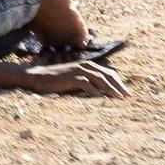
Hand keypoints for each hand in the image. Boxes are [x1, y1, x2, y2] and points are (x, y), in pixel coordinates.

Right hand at [0, 59, 129, 98]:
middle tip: (127, 97)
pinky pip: (87, 84)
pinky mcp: (70, 77)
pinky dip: (95, 92)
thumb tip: (102, 92)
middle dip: (118, 86)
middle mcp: (83, 65)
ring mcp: (77, 70)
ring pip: (99, 78)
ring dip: (110, 89)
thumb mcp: (73, 80)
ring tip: (118, 98)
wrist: (36, 77)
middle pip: (107, 74)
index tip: (126, 93)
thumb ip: (86, 82)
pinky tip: (101, 100)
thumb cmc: (55, 80)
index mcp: (86, 65)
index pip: (108, 72)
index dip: (118, 82)